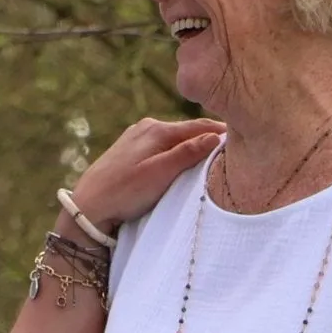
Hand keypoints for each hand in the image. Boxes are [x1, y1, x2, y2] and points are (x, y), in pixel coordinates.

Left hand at [71, 116, 223, 233]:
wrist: (88, 206)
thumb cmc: (124, 192)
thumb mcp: (161, 173)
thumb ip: (188, 153)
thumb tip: (216, 136)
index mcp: (157, 129)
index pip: (199, 126)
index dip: (222, 132)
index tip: (243, 137)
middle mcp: (147, 127)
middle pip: (187, 131)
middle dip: (209, 137)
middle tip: (234, 146)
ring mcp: (136, 138)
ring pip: (174, 139)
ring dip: (193, 145)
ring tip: (213, 154)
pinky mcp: (129, 151)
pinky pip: (161, 147)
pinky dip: (176, 152)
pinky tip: (181, 161)